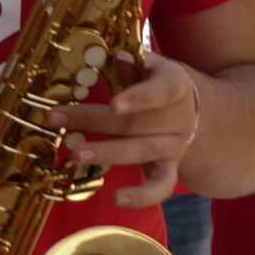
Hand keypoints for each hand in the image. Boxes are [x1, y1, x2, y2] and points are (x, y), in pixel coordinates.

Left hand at [48, 53, 200, 208]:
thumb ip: (132, 64)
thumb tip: (115, 55)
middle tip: (57, 118)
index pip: (161, 91)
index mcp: (176, 84)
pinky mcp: (170, 168)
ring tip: (75, 154)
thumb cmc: (158, 83)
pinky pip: (161, 186)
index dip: (138, 97)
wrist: (197, 111)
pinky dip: (141, 196)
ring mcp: (176, 145)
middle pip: (138, 122)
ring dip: (107, 153)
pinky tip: (116, 198)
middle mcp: (180, 116)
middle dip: (94, 121)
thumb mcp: (150, 68)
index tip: (114, 104)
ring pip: (143, 151)